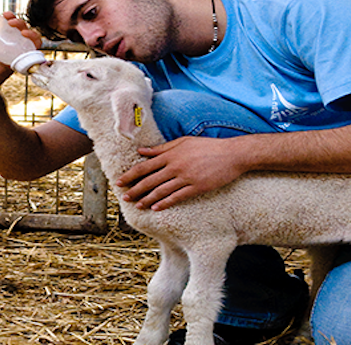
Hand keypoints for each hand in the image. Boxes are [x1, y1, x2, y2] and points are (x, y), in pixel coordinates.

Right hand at [0, 12, 43, 96]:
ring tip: (5, 15)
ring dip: (12, 18)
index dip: (33, 36)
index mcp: (17, 58)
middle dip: (21, 24)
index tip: (24, 33)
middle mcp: (11, 49)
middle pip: (22, 32)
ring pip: (11, 27)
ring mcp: (0, 43)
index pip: (33, 45)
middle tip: (11, 22)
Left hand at [113, 136, 248, 210]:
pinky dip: (165, 203)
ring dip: (147, 199)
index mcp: (170, 154)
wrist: (232, 154)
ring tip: (137, 205)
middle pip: (149, 180)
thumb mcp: (183, 142)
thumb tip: (141, 151)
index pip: (144, 166)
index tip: (119, 181)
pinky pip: (176, 197)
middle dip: (134, 190)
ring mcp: (186, 177)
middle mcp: (175, 166)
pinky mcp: (196, 187)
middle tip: (123, 197)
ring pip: (161, 191)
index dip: (130, 175)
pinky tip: (156, 208)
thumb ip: (161, 148)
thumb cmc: (207, 146)